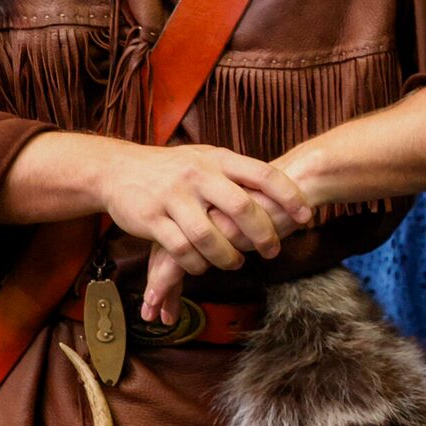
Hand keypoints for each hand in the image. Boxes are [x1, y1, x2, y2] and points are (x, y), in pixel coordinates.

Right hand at [97, 143, 309, 324]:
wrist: (118, 169)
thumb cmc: (174, 169)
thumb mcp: (207, 160)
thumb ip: (239, 173)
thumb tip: (286, 187)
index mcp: (218, 159)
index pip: (263, 174)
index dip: (289, 196)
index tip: (307, 216)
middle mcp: (198, 175)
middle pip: (242, 207)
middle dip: (263, 233)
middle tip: (274, 250)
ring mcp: (173, 196)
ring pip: (210, 235)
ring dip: (228, 255)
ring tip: (237, 263)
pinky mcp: (152, 219)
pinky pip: (181, 249)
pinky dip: (197, 263)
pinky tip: (204, 267)